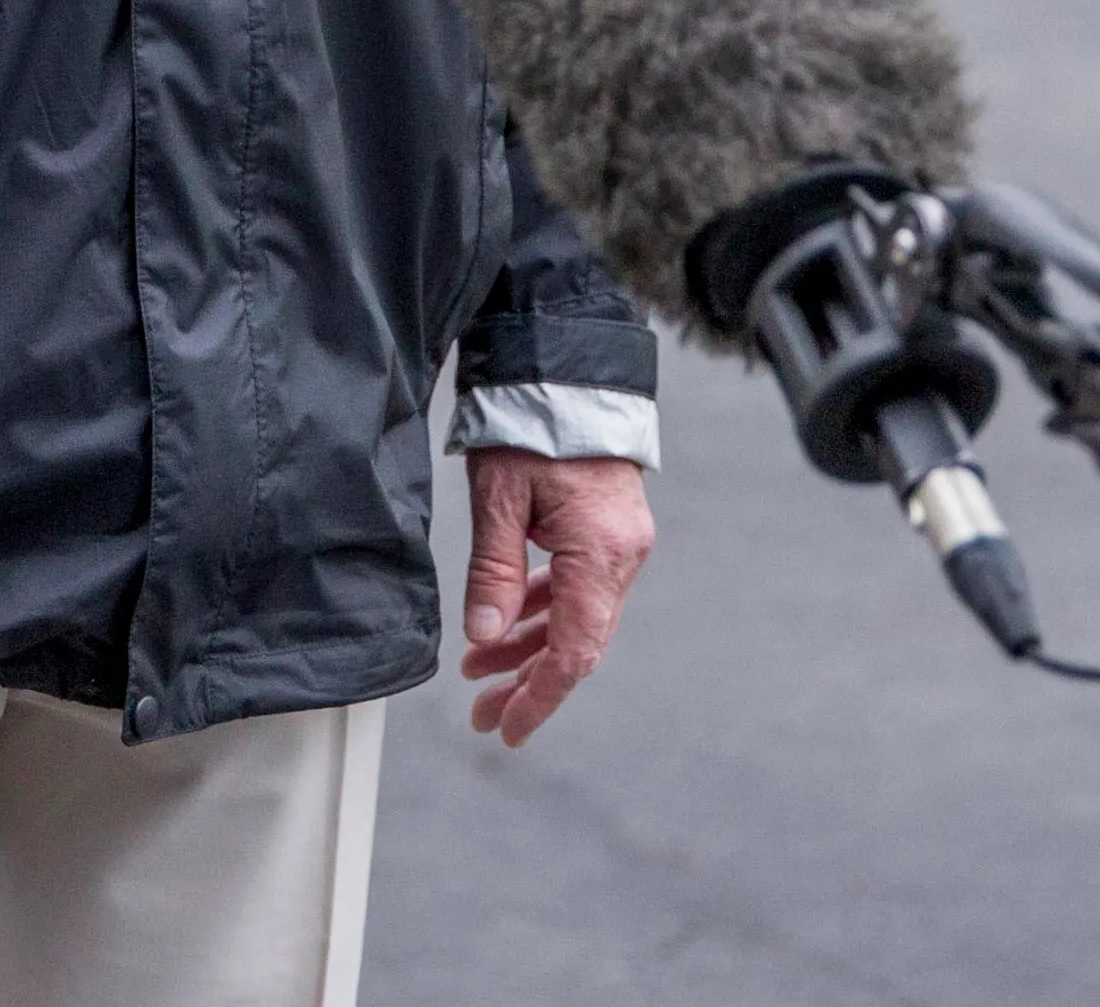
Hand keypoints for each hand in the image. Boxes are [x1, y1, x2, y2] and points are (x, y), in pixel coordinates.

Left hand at [458, 449, 654, 746]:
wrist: (565, 370)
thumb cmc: (530, 425)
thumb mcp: (498, 500)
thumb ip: (494, 574)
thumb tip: (486, 638)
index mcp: (600, 553)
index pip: (573, 651)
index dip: (539, 698)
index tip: (506, 729)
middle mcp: (621, 556)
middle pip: (578, 641)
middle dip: (528, 681)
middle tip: (482, 713)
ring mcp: (619, 544)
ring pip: (576, 617)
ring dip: (529, 646)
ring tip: (477, 669)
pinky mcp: (607, 531)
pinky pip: (577, 587)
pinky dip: (541, 609)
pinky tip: (505, 625)